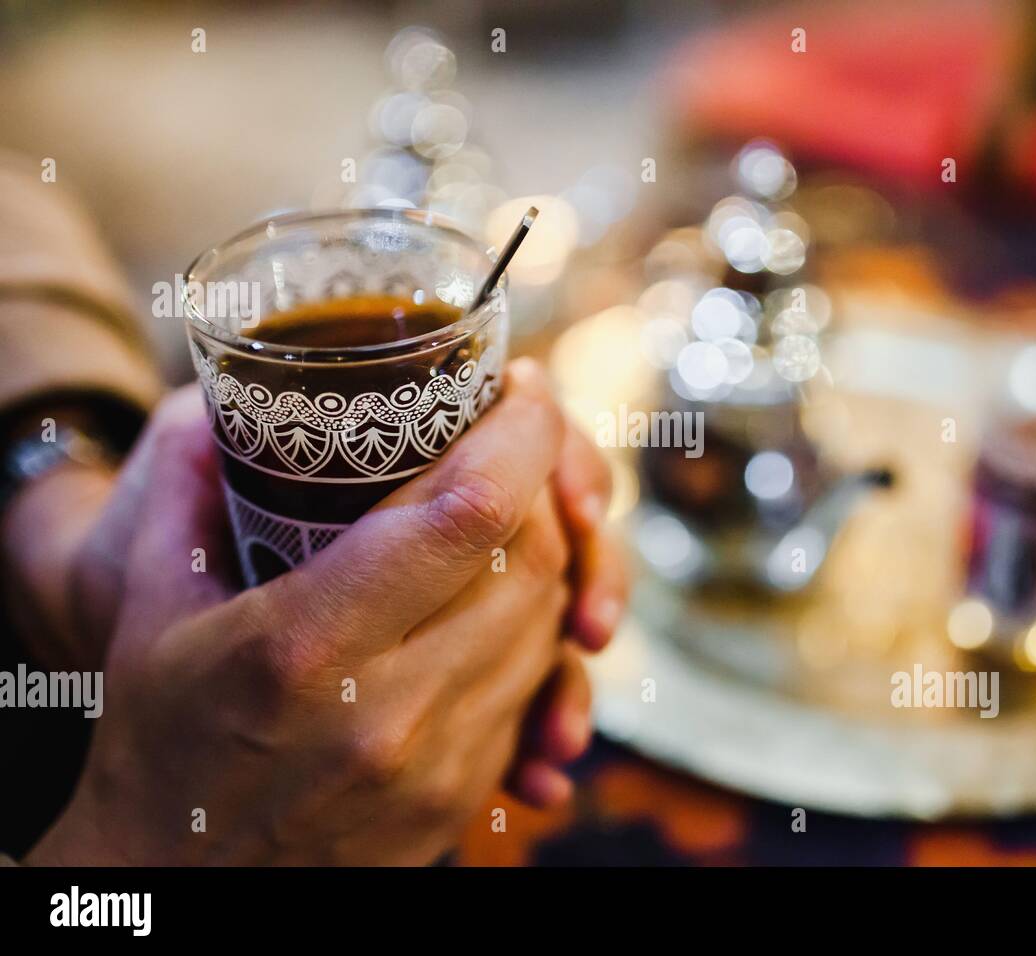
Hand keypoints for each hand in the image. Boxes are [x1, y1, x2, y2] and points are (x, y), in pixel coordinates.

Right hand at [27, 361, 619, 864]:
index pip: (468, 514)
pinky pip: (535, 688)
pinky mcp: (460, 797)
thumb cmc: (160, 743)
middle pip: (531, 562)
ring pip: (547, 626)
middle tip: (518, 438)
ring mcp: (436, 765)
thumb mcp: (147, 609)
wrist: (178, 885)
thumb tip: (223, 408)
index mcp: (306, 646)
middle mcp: (389, 710)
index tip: (524, 388)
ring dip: (549, 555)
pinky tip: (498, 598)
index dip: (522, 434)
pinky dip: (535, 629)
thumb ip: (186, 493)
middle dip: (544, 483)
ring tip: (511, 509)